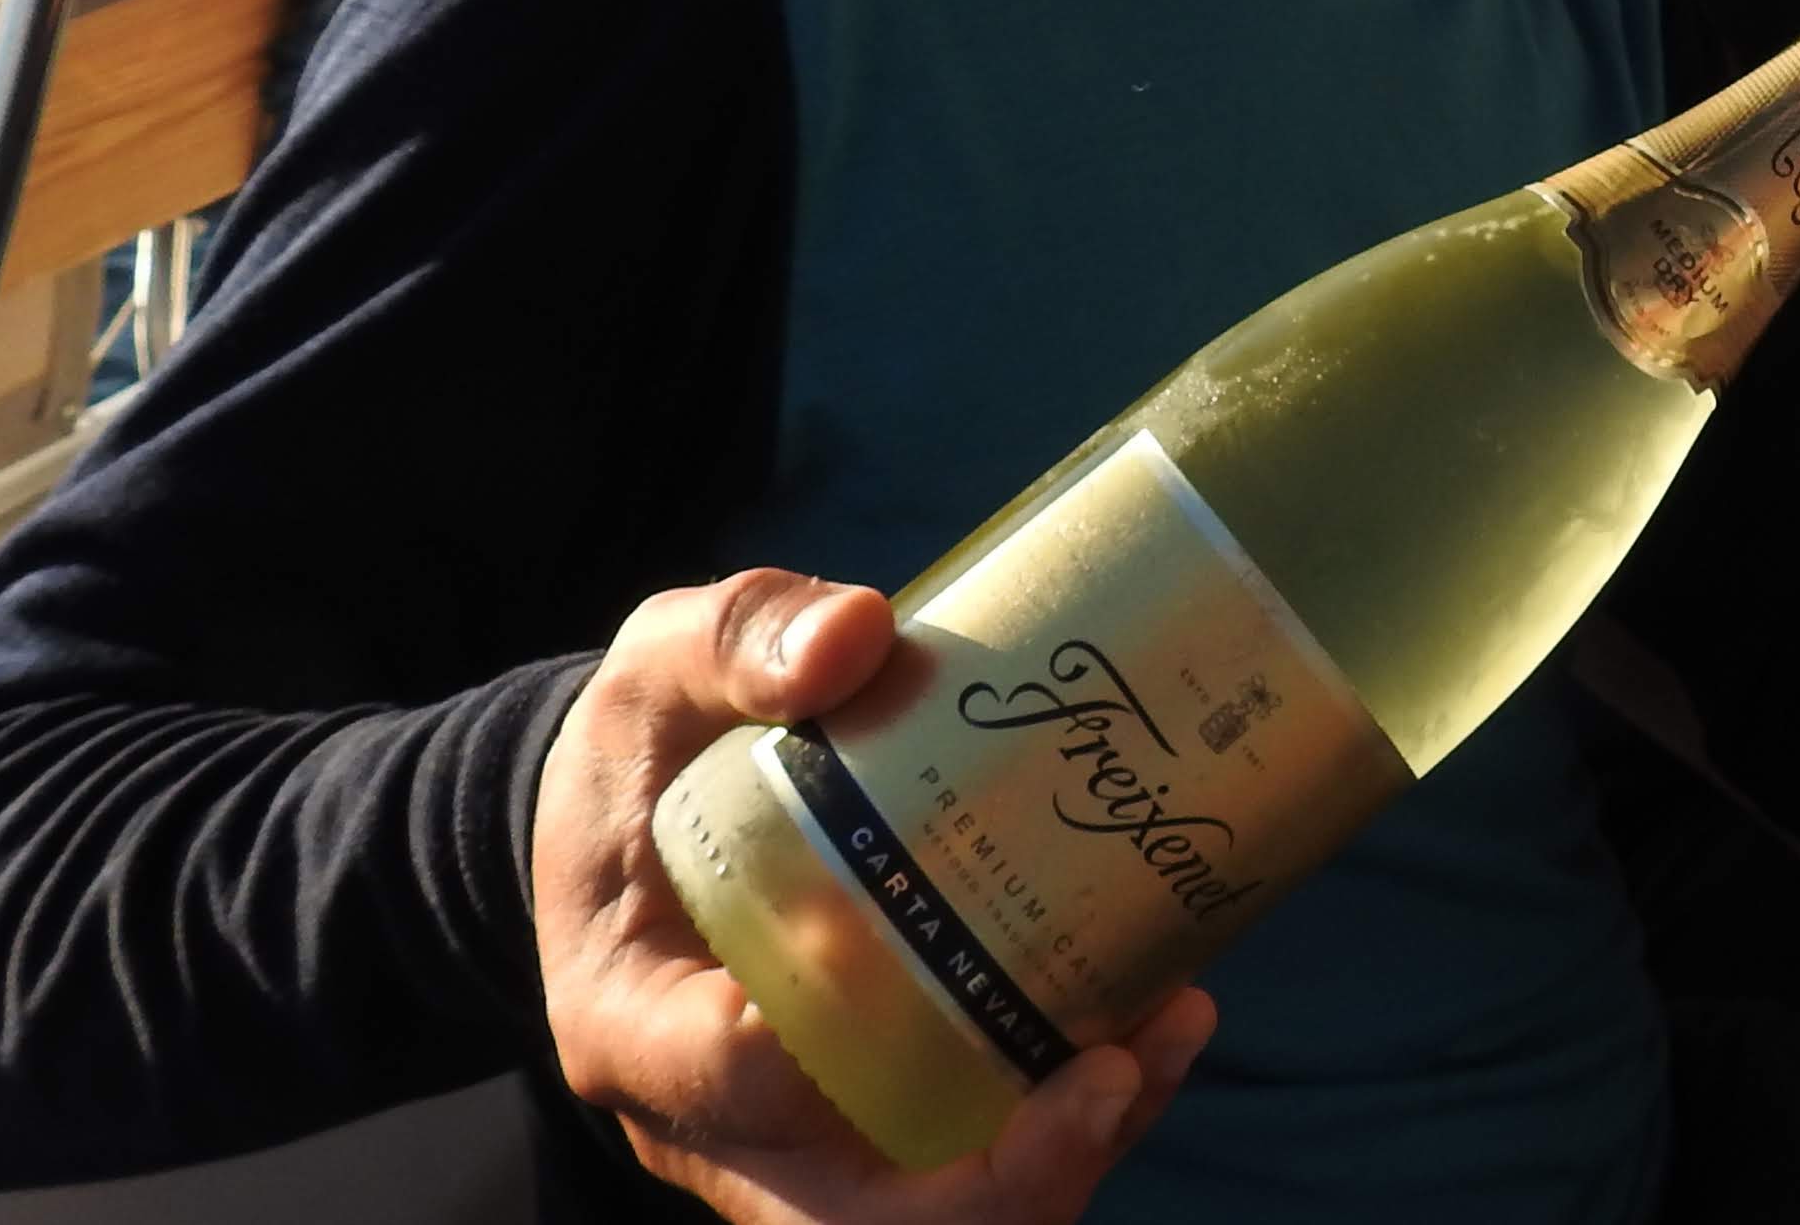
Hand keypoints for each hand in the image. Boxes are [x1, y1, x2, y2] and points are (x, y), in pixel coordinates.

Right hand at [532, 568, 1216, 1223]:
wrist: (645, 811)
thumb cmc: (648, 745)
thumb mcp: (660, 667)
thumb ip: (741, 638)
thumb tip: (857, 633)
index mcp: (631, 1019)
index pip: (726, 1078)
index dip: (819, 1061)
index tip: (920, 971)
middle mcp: (713, 1120)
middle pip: (849, 1220)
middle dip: (994, 1182)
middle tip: (1112, 1070)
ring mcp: (800, 1137)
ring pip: (928, 1214)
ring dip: (1062, 1157)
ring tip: (1168, 1035)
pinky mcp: (875, 1117)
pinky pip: (975, 1162)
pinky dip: (1075, 1120)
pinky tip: (1160, 1021)